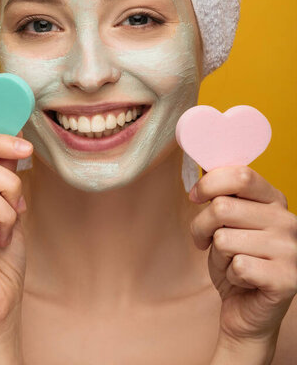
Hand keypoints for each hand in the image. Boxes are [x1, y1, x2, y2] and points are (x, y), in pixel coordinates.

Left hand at [189, 166, 296, 343]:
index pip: (241, 175)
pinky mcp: (287, 279)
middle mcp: (288, 222)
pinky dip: (230, 275)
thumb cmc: (235, 261)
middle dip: (202, 226)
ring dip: (217, 256)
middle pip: (223, 207)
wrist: (247, 311)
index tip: (195, 196)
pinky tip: (242, 280)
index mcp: (275, 200)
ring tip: (231, 263)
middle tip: (206, 241)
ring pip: (224, 239)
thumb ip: (222, 196)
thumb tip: (203, 172)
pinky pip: (237, 266)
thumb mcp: (227, 222)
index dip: (210, 183)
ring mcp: (291, 250)